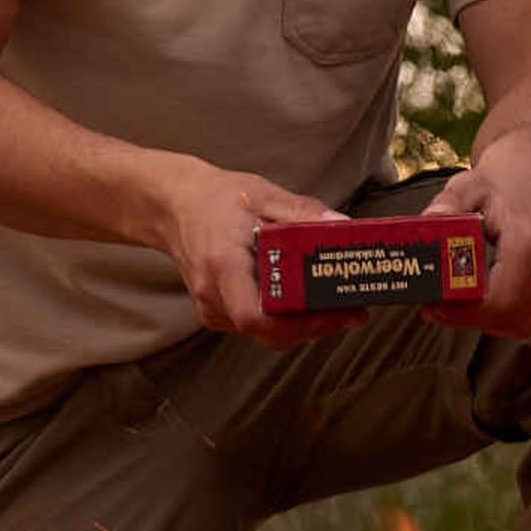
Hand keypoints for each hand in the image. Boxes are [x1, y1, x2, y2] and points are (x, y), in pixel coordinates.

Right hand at [149, 159, 361, 348]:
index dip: (299, 323)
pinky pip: (258, 327)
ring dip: (305, 327)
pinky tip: (312, 306)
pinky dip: (287, 322)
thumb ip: (303, 212)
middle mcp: (213, 294)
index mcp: (222, 265)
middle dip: (315, 327)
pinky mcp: (218, 311)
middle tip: (354, 312)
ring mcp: (212, 307)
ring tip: (341, 309)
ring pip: (266, 334)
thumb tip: (342, 223)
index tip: (336, 312)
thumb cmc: (218, 200)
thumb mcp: (263, 196)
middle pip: (268, 332)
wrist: (177, 207)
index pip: (254, 316)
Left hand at [425, 155, 530, 337]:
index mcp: (530, 241)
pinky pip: (527, 321)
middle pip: (505, 317)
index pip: (499, 301)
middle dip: (465, 318)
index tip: (433, 304)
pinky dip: (500, 319)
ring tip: (454, 304)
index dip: (462, 312)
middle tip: (434, 306)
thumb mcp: (465, 186)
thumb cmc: (498, 183)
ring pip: (516, 324)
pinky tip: (481, 303)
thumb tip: (427, 224)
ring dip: (481, 320)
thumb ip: (446, 206)